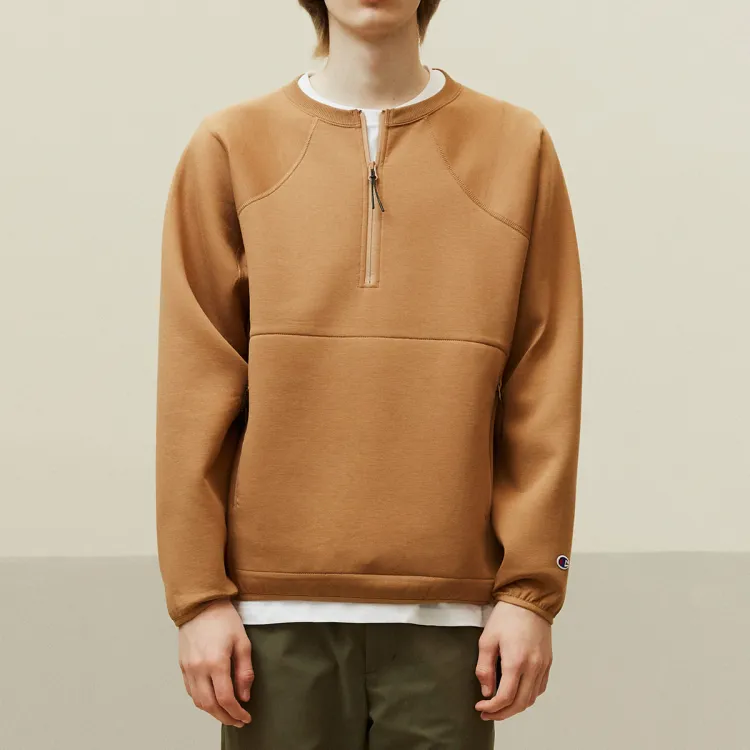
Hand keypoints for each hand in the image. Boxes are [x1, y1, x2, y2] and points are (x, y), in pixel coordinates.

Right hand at [178, 599, 253, 727]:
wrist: (201, 603)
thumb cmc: (224, 619)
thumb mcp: (242, 641)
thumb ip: (244, 671)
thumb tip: (244, 696)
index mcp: (216, 662)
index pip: (226, 698)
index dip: (237, 712)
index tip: (246, 717)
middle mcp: (198, 668)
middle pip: (210, 705)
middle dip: (225, 717)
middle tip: (238, 721)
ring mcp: (188, 668)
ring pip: (198, 701)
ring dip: (213, 712)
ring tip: (227, 714)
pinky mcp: (182, 665)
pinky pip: (191, 691)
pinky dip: (202, 701)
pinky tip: (212, 700)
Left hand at [474, 601, 551, 720]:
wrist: (529, 600)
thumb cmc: (506, 617)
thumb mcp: (487, 639)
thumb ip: (485, 668)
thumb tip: (487, 691)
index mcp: (516, 662)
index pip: (505, 697)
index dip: (492, 707)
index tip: (480, 707)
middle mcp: (533, 667)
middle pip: (520, 703)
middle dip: (503, 713)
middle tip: (488, 714)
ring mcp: (543, 666)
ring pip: (531, 698)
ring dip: (516, 707)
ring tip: (500, 706)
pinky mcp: (548, 662)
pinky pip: (539, 688)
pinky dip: (527, 696)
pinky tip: (516, 693)